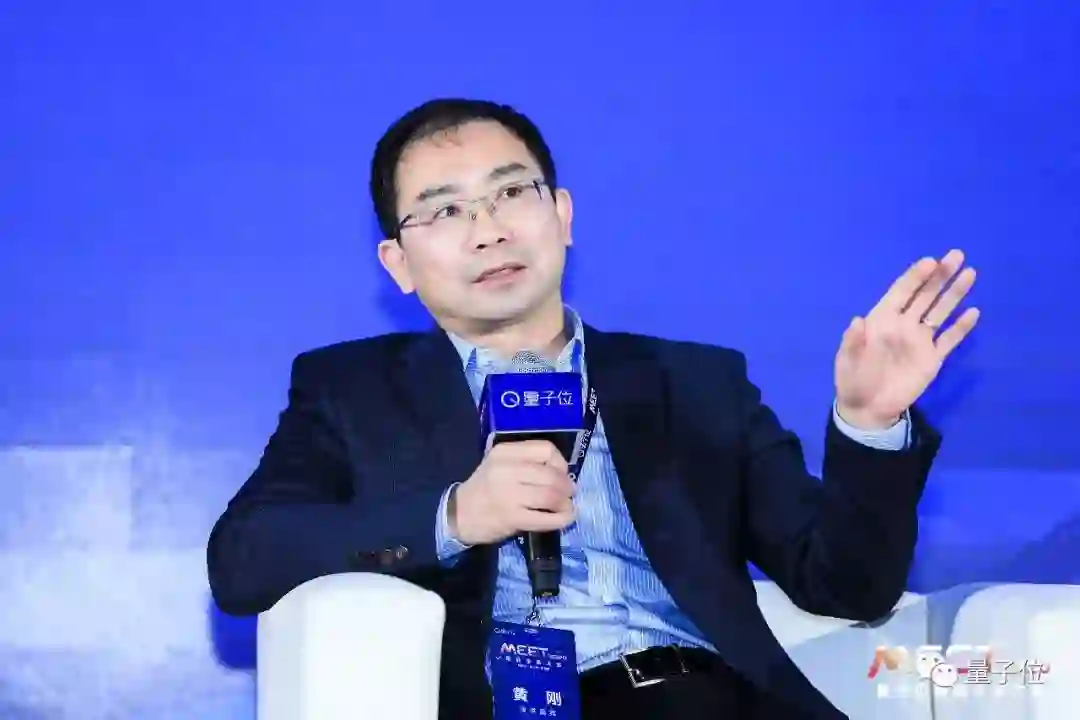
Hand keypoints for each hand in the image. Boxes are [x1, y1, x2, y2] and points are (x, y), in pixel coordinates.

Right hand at [451, 440, 575, 545]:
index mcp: (504, 452)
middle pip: (551, 474)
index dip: (560, 463)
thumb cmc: (484, 488)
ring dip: (566, 503)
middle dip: (567, 486)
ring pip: (551, 495)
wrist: (458, 514)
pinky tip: (564, 519)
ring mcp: (508, 495)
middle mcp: (506, 470)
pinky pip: (545, 518)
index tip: (561, 474)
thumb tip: (563, 475)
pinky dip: (561, 519)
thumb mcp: (499, 464)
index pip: (545, 449)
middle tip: (569, 494)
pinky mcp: (511, 518)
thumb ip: (527, 463)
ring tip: (566, 507)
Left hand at [835, 249, 979, 429]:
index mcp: (882, 320)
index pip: (902, 292)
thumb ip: (853, 342)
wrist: (868, 408)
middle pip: (925, 295)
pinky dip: (961, 327)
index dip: (915, 277)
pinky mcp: (932, 359)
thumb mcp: (847, 361)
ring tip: (970, 273)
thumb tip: (857, 320)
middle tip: (957, 255)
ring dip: (955, 293)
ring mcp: (920, 340)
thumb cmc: (853, 380)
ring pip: (940, 311)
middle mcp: (904, 324)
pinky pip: (949, 339)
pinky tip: (973, 312)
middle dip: (940, 276)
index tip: (930, 261)